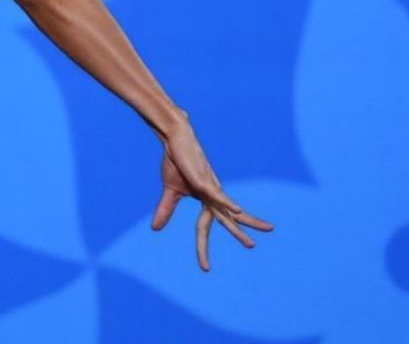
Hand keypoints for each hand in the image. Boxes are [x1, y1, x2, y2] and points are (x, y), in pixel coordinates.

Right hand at [151, 123, 272, 270]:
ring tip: (252, 241)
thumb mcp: (170, 191)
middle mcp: (212, 196)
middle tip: (252, 246)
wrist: (175, 139)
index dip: (203, 249)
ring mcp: (210, 188)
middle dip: (240, 234)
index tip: (205, 269)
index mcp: (205, 200)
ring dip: (240, 225)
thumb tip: (155, 229)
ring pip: (227, 211)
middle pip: (227, 220)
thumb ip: (165, 210)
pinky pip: (216, 195)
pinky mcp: (204, 179)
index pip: (203, 229)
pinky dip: (226, 203)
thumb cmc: (176, 162)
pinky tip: (236, 210)